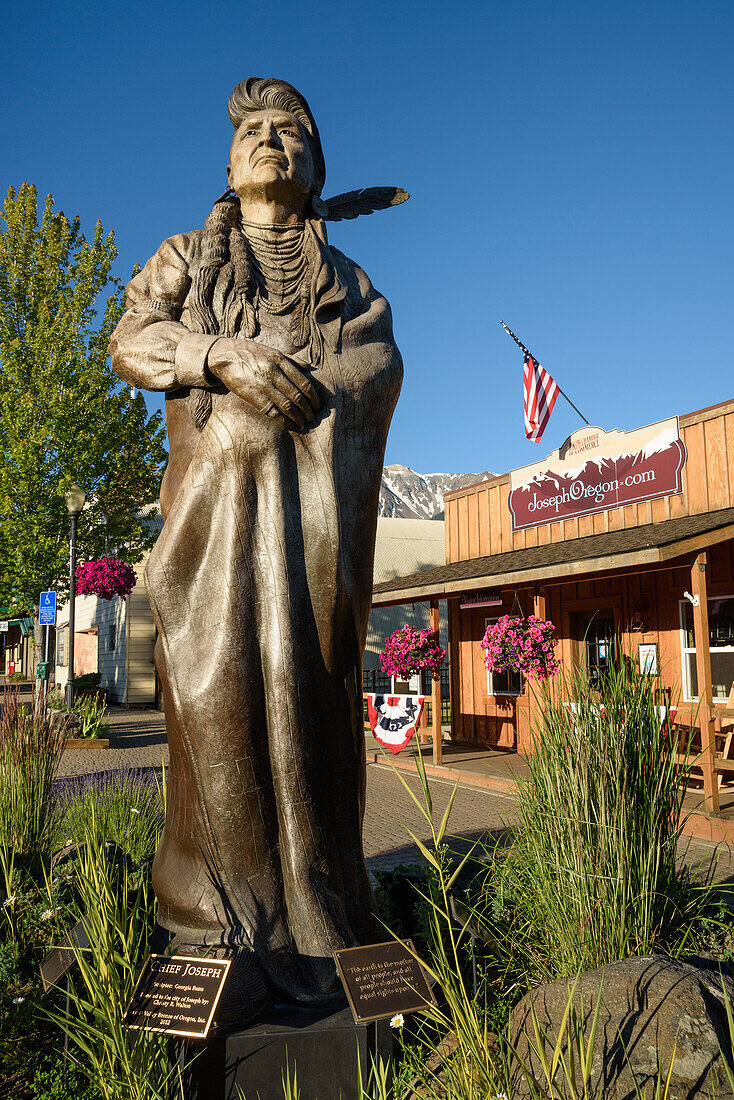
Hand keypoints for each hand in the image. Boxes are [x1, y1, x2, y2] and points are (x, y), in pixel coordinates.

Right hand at [207, 338, 321, 429]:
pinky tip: (289, 425)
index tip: (318, 405)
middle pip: (298, 396)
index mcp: (280, 361)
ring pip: (287, 405)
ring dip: (298, 417)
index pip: (304, 382)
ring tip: (304, 423)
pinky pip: (272, 411)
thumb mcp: (272, 351)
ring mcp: (263, 384)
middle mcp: (273, 372)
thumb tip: (309, 368)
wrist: (225, 356)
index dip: (313, 396)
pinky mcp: (253, 395)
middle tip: (313, 417)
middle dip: (308, 409)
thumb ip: (291, 360)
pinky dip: (283, 420)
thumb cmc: (251, 353)